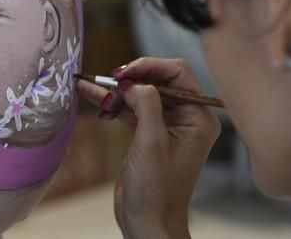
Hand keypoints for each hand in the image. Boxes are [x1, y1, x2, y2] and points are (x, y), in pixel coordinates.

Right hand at [77, 57, 220, 238]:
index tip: (123, 74)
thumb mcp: (152, 143)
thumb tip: (132, 83)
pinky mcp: (147, 134)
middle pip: (157, 80)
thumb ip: (146, 105)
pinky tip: (91, 94)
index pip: (178, 73)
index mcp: (198, 117)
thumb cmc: (157, 191)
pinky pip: (129, 109)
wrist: (147, 224)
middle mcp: (186, 117)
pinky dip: (112, 102)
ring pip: (140, 93)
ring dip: (116, 89)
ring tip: (91, 84)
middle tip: (108, 80)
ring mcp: (166, 125)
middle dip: (131, 77)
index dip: (150, 67)